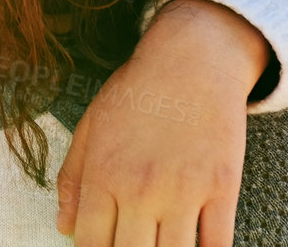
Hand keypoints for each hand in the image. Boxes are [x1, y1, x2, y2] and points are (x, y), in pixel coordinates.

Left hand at [56, 0, 271, 246]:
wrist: (191, 59)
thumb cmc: (136, 93)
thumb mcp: (91, 127)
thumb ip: (73, 180)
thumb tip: (64, 228)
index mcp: (103, 173)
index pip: (90, 242)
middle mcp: (140, 188)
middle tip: (132, 243)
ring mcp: (184, 191)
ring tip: (157, 243)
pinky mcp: (222, 188)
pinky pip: (217, 246)